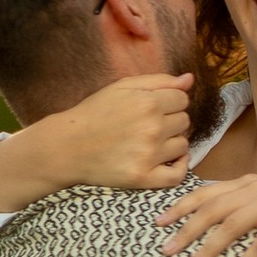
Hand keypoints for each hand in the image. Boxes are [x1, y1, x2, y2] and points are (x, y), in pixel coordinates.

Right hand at [0, 74, 191, 209]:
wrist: (68, 146)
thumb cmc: (95, 113)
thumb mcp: (122, 87)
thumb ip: (159, 81)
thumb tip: (189, 79)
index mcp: (148, 102)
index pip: (183, 99)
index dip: (170, 102)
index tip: (155, 108)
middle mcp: (152, 128)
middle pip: (184, 122)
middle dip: (171, 121)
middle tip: (149, 126)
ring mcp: (149, 155)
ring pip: (183, 146)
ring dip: (172, 144)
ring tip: (151, 142)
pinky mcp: (143, 178)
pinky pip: (178, 175)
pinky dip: (178, 168)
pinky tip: (168, 161)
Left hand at [155, 172, 256, 256]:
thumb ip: (242, 203)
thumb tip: (210, 219)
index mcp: (247, 183)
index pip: (205, 192)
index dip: (180, 207)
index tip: (158, 223)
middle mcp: (256, 189)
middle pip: (211, 209)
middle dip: (185, 230)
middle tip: (165, 250)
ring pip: (231, 226)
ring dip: (207, 248)